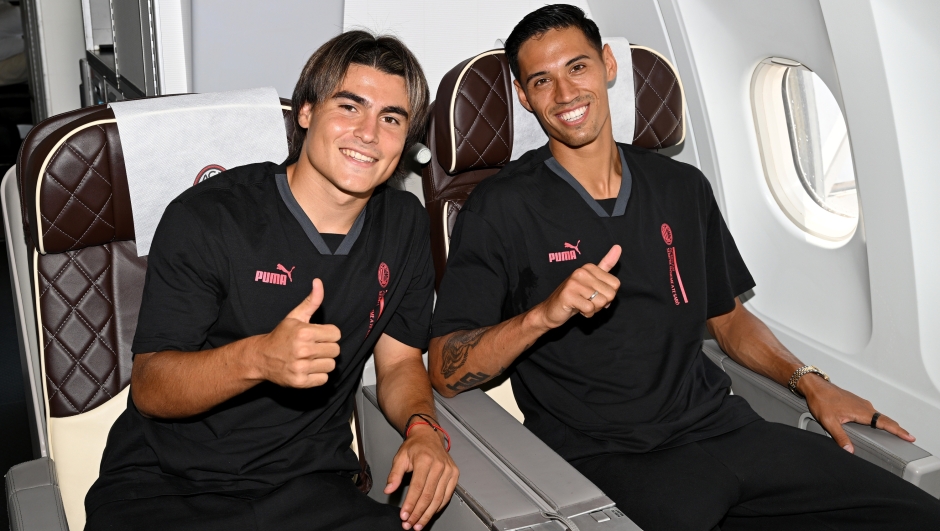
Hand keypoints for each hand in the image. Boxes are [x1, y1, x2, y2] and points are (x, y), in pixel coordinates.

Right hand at [252, 279, 340, 387]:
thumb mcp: (295, 316)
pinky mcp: (300, 381)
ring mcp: (301, 367)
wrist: (261, 357)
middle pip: (336, 350)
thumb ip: (311, 301)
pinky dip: (318, 375)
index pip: (336, 334)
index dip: (329, 334)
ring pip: (331, 365)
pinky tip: (308, 368)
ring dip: (323, 362)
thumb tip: (318, 282)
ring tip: (311, 358)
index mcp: (304, 332)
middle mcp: (303, 350)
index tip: (319, 336)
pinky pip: (324, 379)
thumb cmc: (281, 336)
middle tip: (315, 348)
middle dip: (327, 348)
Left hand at [384, 425, 458, 529]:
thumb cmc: (414, 447)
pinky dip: (438, 507)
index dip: (411, 504)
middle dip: (418, 513)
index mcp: (425, 460)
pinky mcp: (454, 474)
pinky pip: (447, 495)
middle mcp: (439, 465)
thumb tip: (388, 490)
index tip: (404, 516)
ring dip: (428, 514)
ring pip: (439, 498)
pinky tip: (430, 514)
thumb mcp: (400, 457)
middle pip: (429, 496)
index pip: (417, 488)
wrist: (429, 436)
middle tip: (410, 524)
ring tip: (418, 524)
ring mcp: (449, 470)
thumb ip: (394, 475)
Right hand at [532, 245, 621, 329]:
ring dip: (594, 309)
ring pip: (601, 302)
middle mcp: (581, 272)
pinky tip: (578, 310)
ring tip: (582, 304)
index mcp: (589, 267)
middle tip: (587, 301)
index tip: (594, 294)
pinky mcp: (568, 295)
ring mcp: (574, 283)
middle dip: (602, 303)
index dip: (608, 295)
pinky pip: (590, 309)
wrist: (552, 310)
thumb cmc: (575, 296)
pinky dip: (587, 314)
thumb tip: (618, 247)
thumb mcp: (592, 280)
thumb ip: (605, 265)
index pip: (615, 284)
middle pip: (610, 294)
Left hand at [800, 374, 914, 452]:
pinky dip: (877, 418)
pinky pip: (870, 412)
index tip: (909, 437)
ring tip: (895, 431)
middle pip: (884, 419)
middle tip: (907, 437)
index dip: (898, 431)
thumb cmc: (821, 400)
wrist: (815, 387)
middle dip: (896, 428)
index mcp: (861, 411)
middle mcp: (864, 406)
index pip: (885, 423)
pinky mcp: (855, 402)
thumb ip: (840, 437)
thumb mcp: (829, 422)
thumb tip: (849, 450)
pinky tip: (874, 423)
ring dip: (886, 423)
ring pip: (877, 415)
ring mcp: (860, 403)